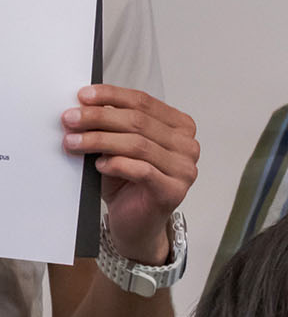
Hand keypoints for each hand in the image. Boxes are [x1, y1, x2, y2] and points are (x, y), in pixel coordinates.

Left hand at [61, 85, 199, 262]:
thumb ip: (112, 123)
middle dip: (98, 118)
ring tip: (74, 142)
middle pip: (138, 121)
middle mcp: (187, 146)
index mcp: (179, 127)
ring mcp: (185, 170)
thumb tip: (85, 105)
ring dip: (100, 141)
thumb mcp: (118, 143)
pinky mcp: (174, 191)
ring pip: (138, 144)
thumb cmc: (128, 181)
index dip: (111, 96)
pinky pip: (142, 170)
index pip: (144, 102)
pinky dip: (116, 164)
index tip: (83, 97)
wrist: (135, 220)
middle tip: (70, 119)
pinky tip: (100, 165)